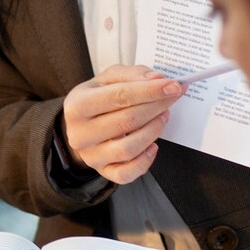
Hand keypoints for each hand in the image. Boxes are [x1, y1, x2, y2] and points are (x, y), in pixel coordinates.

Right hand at [60, 65, 182, 183]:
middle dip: (156, 107)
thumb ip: (132, 75)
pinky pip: (127, 173)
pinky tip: (153, 146)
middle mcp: (80, 133)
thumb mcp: (107, 79)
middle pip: (127, 121)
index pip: (119, 96)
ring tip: (163, 117)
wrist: (80, 125)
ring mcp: (90, 155)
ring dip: (154, 131)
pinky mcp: (102, 171)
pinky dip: (145, 161)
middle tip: (173, 97)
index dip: (149, 91)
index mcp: (77, 105)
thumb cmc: (97, 99)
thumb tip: (157, 80)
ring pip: (128, 148)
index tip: (173, 85)